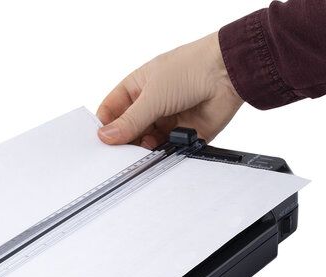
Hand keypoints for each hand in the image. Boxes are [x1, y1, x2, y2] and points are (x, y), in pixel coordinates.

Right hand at [97, 32, 242, 147]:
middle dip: (124, 143)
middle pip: (128, 131)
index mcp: (137, 89)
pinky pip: (167, 150)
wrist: (228, 74)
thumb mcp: (152, 95)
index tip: (100, 143)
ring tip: (142, 154)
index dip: (104, 126)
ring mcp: (166, 120)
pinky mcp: (183, 135)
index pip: (112, 111)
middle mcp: (150, 106)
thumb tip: (106, 136)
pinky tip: (160, 154)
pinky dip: (162, 155)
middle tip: (119, 156)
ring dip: (143, 150)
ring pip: (146, 143)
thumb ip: (130, 120)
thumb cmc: (190, 69)